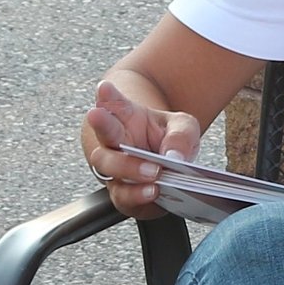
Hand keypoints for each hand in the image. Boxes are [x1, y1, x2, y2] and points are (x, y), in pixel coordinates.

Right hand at [82, 80, 202, 210]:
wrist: (166, 166)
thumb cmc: (169, 139)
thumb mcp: (184, 128)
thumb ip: (181, 136)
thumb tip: (174, 157)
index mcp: (127, 117)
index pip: (114, 103)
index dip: (107, 96)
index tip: (103, 87)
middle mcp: (115, 142)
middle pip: (104, 133)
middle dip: (102, 124)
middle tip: (99, 116)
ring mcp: (115, 169)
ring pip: (108, 166)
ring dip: (127, 168)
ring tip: (152, 171)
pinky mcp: (123, 194)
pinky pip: (123, 196)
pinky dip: (137, 195)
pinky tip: (152, 192)